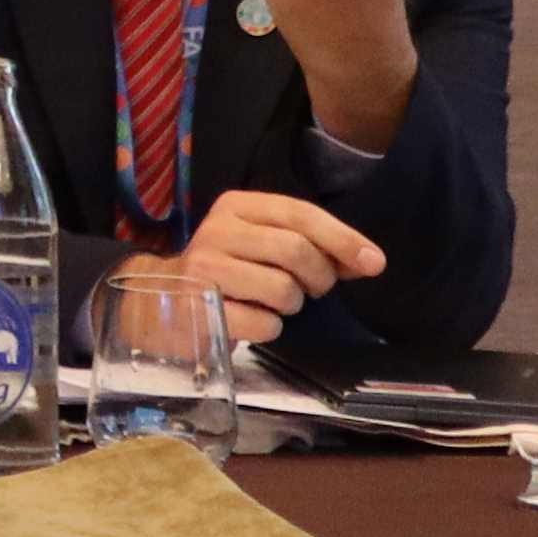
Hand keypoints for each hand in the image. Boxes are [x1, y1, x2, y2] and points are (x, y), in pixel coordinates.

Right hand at [134, 189, 389, 343]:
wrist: (162, 299)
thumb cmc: (229, 269)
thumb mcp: (264, 244)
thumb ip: (313, 246)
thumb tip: (369, 261)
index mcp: (236, 207)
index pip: (300, 214)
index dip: (343, 238)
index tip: (375, 263)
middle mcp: (217, 230)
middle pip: (296, 250)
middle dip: (319, 277)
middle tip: (314, 289)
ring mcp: (205, 270)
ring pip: (284, 289)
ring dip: (292, 304)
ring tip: (274, 302)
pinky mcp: (202, 308)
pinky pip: (266, 325)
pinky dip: (271, 329)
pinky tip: (253, 319)